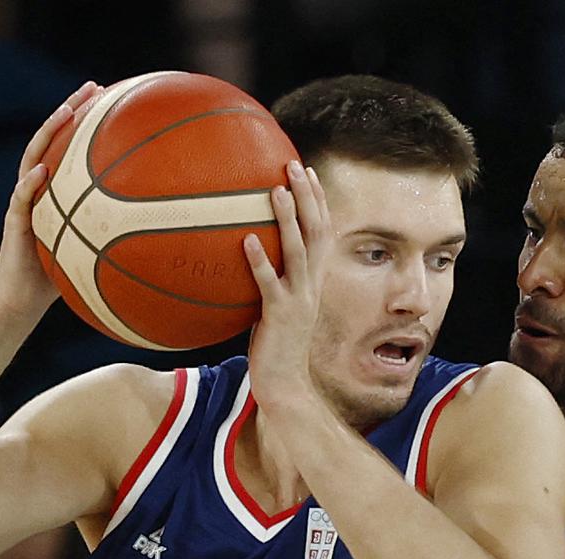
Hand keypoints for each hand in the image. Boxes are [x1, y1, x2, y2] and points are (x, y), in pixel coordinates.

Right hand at [0, 81, 104, 317]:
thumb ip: (116, 235)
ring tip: (65, 112)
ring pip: (33, 158)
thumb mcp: (94, 249)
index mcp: (57, 190)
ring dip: (48, 134)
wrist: (24, 300)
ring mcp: (25, 202)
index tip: (109, 95)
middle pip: (52, 139)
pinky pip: (20, 200)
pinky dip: (30, 184)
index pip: (71, 146)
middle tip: (92, 87)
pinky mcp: (14, 223)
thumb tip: (162, 232)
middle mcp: (39, 188)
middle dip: (71, 110)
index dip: (87, 121)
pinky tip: (42, 171)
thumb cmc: (62, 276)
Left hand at [244, 161, 330, 414]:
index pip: (322, 232)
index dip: (318, 201)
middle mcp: (311, 286)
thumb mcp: (275, 308)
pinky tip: (246, 240)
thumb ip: (268, 282)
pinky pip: (269, 285)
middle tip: (294, 165)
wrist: (285, 386)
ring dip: (288, 219)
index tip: (308, 171)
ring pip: (298, 252)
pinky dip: (259, 261)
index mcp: (313, 281)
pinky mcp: (279, 317)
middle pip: (316, 232)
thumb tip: (242, 255)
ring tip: (276, 190)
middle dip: (307, 197)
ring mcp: (298, 300)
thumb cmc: (275, 349)